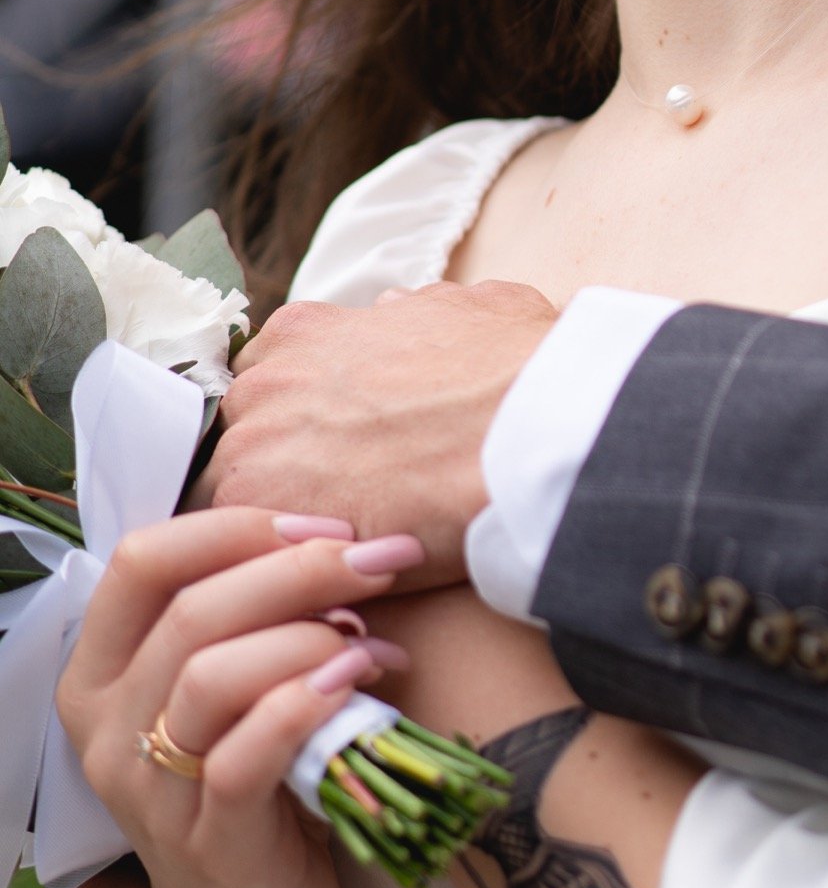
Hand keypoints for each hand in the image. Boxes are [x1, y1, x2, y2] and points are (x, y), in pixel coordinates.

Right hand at [57, 509, 420, 887]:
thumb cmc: (255, 776)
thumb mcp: (231, 683)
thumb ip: (247, 609)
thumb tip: (333, 527)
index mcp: (102, 673)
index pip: (142, 561)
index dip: (238, 526)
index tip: (325, 525)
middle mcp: (107, 731)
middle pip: (192, 611)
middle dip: (300, 570)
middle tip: (381, 561)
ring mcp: (149, 794)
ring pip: (212, 676)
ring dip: (312, 638)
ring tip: (376, 640)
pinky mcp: (207, 846)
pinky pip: (242, 759)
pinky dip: (305, 706)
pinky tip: (359, 686)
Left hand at [213, 281, 558, 580]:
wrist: (534, 432)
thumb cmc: (517, 370)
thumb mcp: (471, 309)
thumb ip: (416, 314)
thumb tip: (395, 316)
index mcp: (304, 330)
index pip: (268, 386)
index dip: (299, 427)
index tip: (333, 456)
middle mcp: (265, 380)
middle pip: (242, 440)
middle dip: (281, 473)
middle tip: (337, 509)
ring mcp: (253, 445)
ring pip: (234, 497)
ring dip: (275, 523)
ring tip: (334, 553)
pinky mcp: (261, 510)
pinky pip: (243, 548)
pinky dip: (277, 565)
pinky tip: (328, 577)